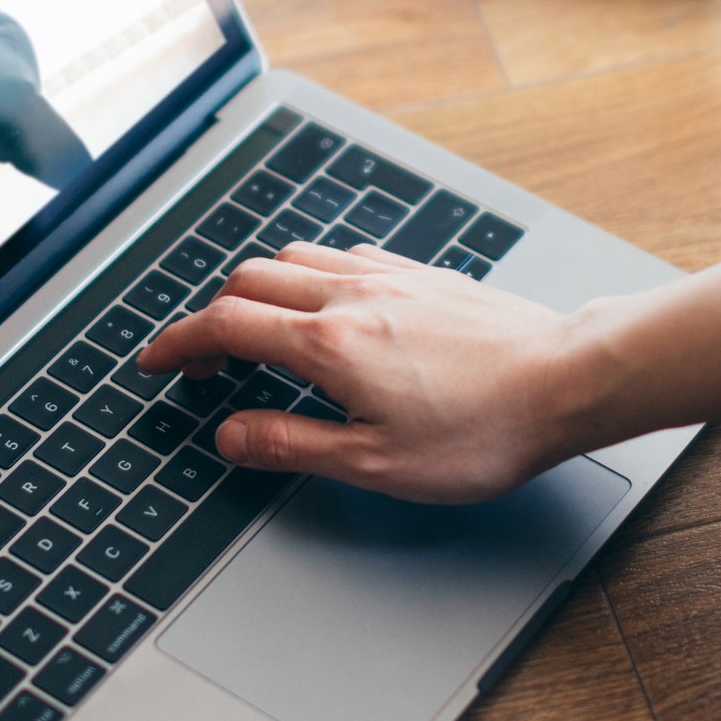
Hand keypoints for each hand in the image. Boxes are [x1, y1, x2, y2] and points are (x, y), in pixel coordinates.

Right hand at [139, 242, 596, 501]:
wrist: (566, 380)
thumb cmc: (482, 430)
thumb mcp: (375, 463)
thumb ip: (291, 445)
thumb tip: (229, 433)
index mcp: (329, 343)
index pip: (225, 325)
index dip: (177, 342)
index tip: (155, 363)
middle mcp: (352, 294)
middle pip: (250, 280)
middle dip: (210, 317)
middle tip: (203, 361)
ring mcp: (390, 275)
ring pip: (295, 258)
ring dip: (260, 290)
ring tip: (259, 335)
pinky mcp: (424, 273)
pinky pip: (344, 257)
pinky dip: (310, 276)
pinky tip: (329, 310)